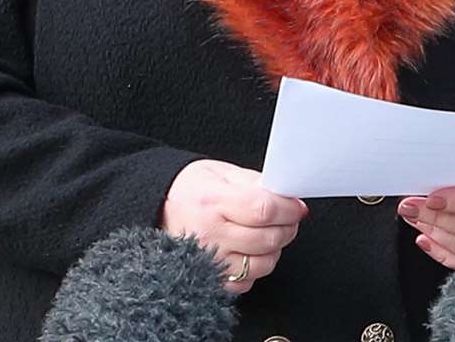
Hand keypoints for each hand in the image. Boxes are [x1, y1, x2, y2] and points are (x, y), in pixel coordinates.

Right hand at [160, 159, 307, 293]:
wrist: (157, 207)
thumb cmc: (191, 188)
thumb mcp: (222, 173)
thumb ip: (256, 183)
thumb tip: (287, 197)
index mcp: (213, 202)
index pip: (264, 209)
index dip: (289, 209)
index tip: (297, 206)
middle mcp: (208, 234)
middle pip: (268, 238)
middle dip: (288, 227)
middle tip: (288, 218)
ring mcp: (207, 261)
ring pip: (262, 263)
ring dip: (274, 249)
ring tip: (268, 233)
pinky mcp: (208, 280)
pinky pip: (246, 282)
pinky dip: (256, 268)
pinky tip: (250, 251)